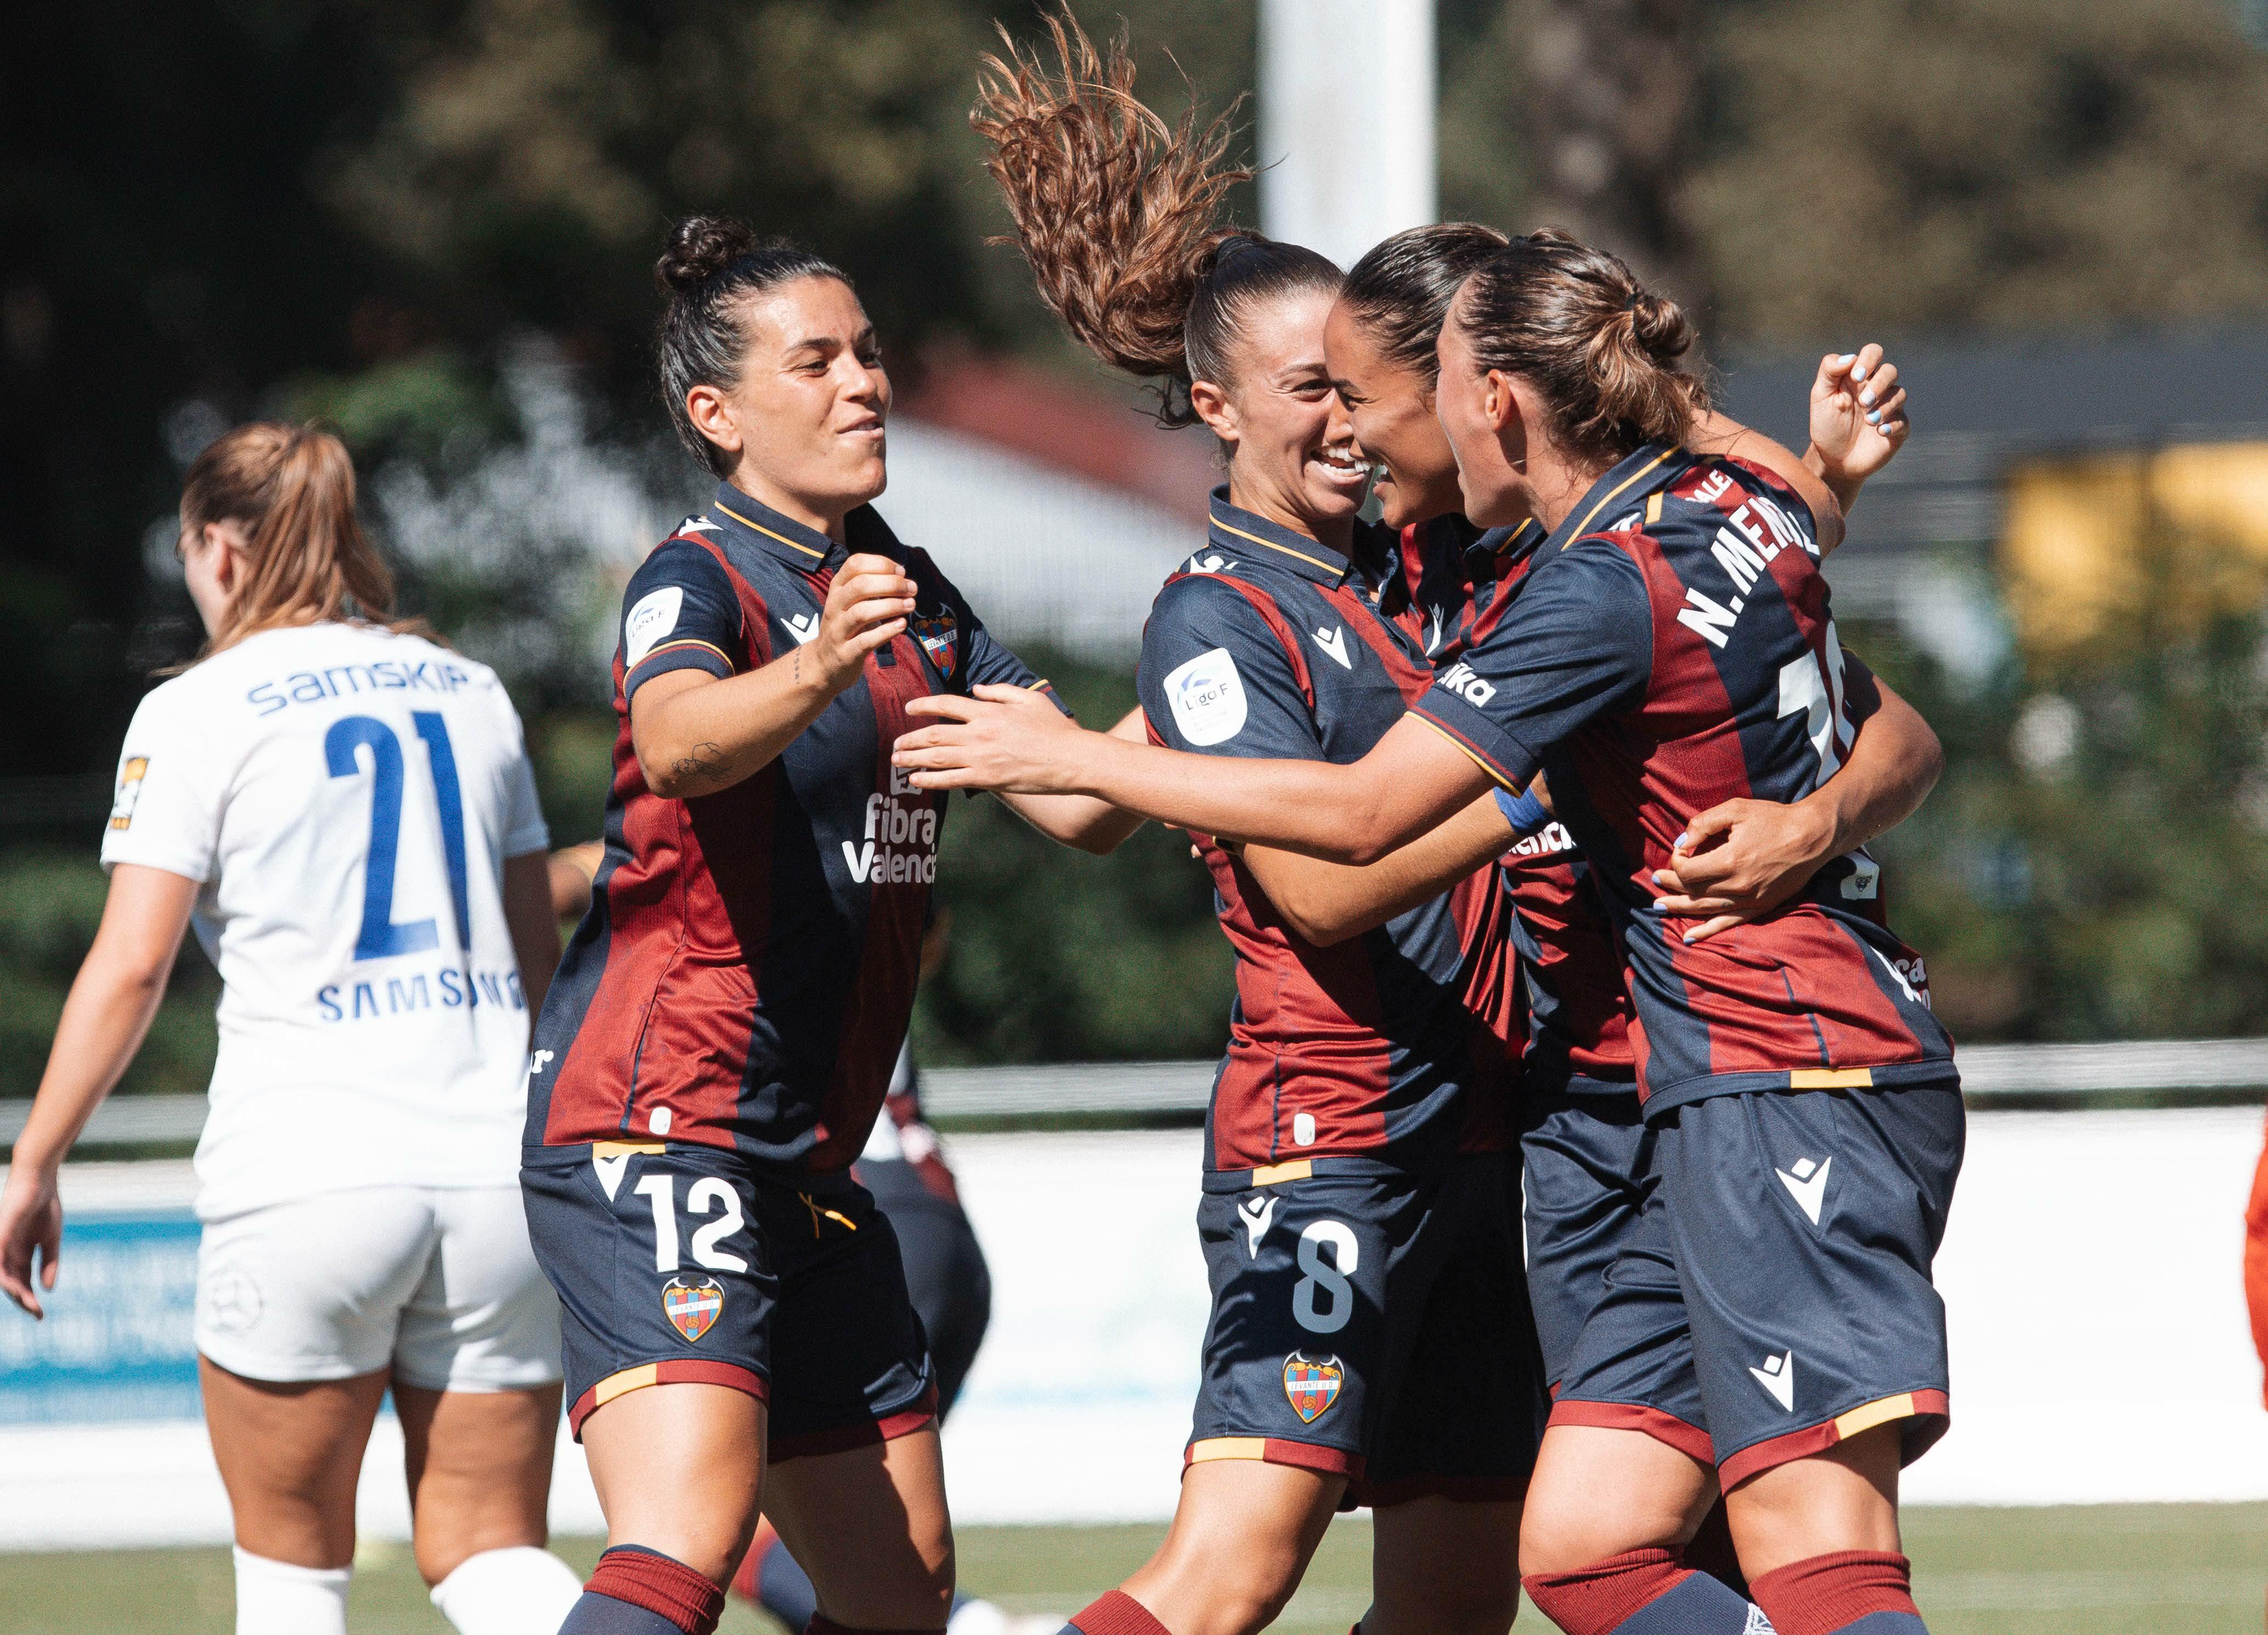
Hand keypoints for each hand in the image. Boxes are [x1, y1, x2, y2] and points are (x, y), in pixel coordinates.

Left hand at [0, 1168, 62, 1318]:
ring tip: (28, 1304)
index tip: (40, 1316)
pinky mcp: (0, 1236)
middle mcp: (8, 1254)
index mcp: (20, 1254)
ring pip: (3, 1277)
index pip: (22, 1283)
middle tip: (36, 1314)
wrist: (40, 1180)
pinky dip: (5, 1277)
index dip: (30, 1300)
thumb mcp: (51, 1239)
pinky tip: (15, 1287)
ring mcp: (2, 1246)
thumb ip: (49, 1263)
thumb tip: (47, 1289)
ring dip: (14, 1292)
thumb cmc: (45, 1205)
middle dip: (23, 1300)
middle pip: (12, 1284)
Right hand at [814, 553, 916, 693]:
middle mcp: (834, 606)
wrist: (824, 663)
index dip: (881, 564)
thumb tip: (903, 578)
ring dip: (891, 606)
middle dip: (891, 584)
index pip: (855, 564)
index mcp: (837, 588)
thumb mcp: (851, 602)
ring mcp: (837, 630)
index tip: (901, 571)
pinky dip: (886, 631)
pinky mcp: (845, 653)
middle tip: (912, 588)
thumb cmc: (847, 627)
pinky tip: (901, 625)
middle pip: (860, 586)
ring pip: (862, 612)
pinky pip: (865, 640)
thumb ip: (871, 588)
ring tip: (910, 604)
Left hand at [895, 684, 1089, 793]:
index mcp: (988, 711)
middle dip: (909, 739)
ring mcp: (981, 757)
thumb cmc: (1055, 729)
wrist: (1071, 759)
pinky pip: (949, 780)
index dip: (923, 705)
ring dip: (911, 759)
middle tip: (894, 743)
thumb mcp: (1029, 700)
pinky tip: (914, 780)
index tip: (909, 708)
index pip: (946, 704)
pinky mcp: (987, 779)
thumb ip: (999, 691)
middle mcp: (979, 733)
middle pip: (933, 734)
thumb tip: (975, 690)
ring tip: (895, 761)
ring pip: (936, 758)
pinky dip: (928, 780)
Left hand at [1650, 797, 1838, 943]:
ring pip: (1706, 909)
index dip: (1676, 861)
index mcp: (1730, 860)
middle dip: (1671, 885)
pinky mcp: (1761, 906)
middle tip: (1655, 881)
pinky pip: (1729, 923)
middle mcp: (1738, 885)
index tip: (1679, 850)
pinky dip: (1707, 931)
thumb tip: (1680, 842)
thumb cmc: (1774, 819)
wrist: (1813, 836)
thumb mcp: (1736, 809)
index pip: (1688, 870)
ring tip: (1659, 907)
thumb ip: (1703, 823)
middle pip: (1693, 890)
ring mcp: (1750, 899)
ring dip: (1680, 908)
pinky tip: (1689, 936)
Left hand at [1808, 344, 1908, 493]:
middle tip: (1863, 403)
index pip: (1873, 353)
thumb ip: (1829, 371)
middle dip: (1878, 385)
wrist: (1832, 459)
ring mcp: (1889, 408)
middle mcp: (1877, 388)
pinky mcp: (1897, 428)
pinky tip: (1880, 432)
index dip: (1869, 360)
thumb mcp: (1820, 396)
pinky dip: (1892, 425)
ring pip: (1900, 394)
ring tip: (1868, 421)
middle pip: (1890, 371)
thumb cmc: (1826, 424)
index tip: (1856, 377)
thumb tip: (1850, 357)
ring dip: (1884, 406)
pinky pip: (1903, 421)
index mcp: (1859, 376)